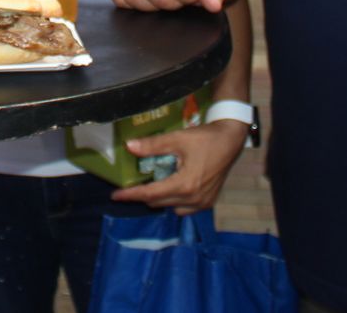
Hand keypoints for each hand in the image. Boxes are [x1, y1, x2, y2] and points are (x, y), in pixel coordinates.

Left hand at [108, 121, 246, 214]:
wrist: (231, 140)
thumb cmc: (204, 138)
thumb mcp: (177, 139)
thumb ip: (153, 146)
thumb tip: (129, 147)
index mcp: (185, 185)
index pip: (151, 194)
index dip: (131, 194)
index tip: (115, 195)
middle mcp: (194, 199)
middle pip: (160, 202)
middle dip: (144, 195)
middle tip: (131, 186)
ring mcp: (202, 203)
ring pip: (172, 207)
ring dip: (160, 199)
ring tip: (152, 185)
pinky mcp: (209, 202)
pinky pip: (185, 208)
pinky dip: (174, 201)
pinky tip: (171, 188)